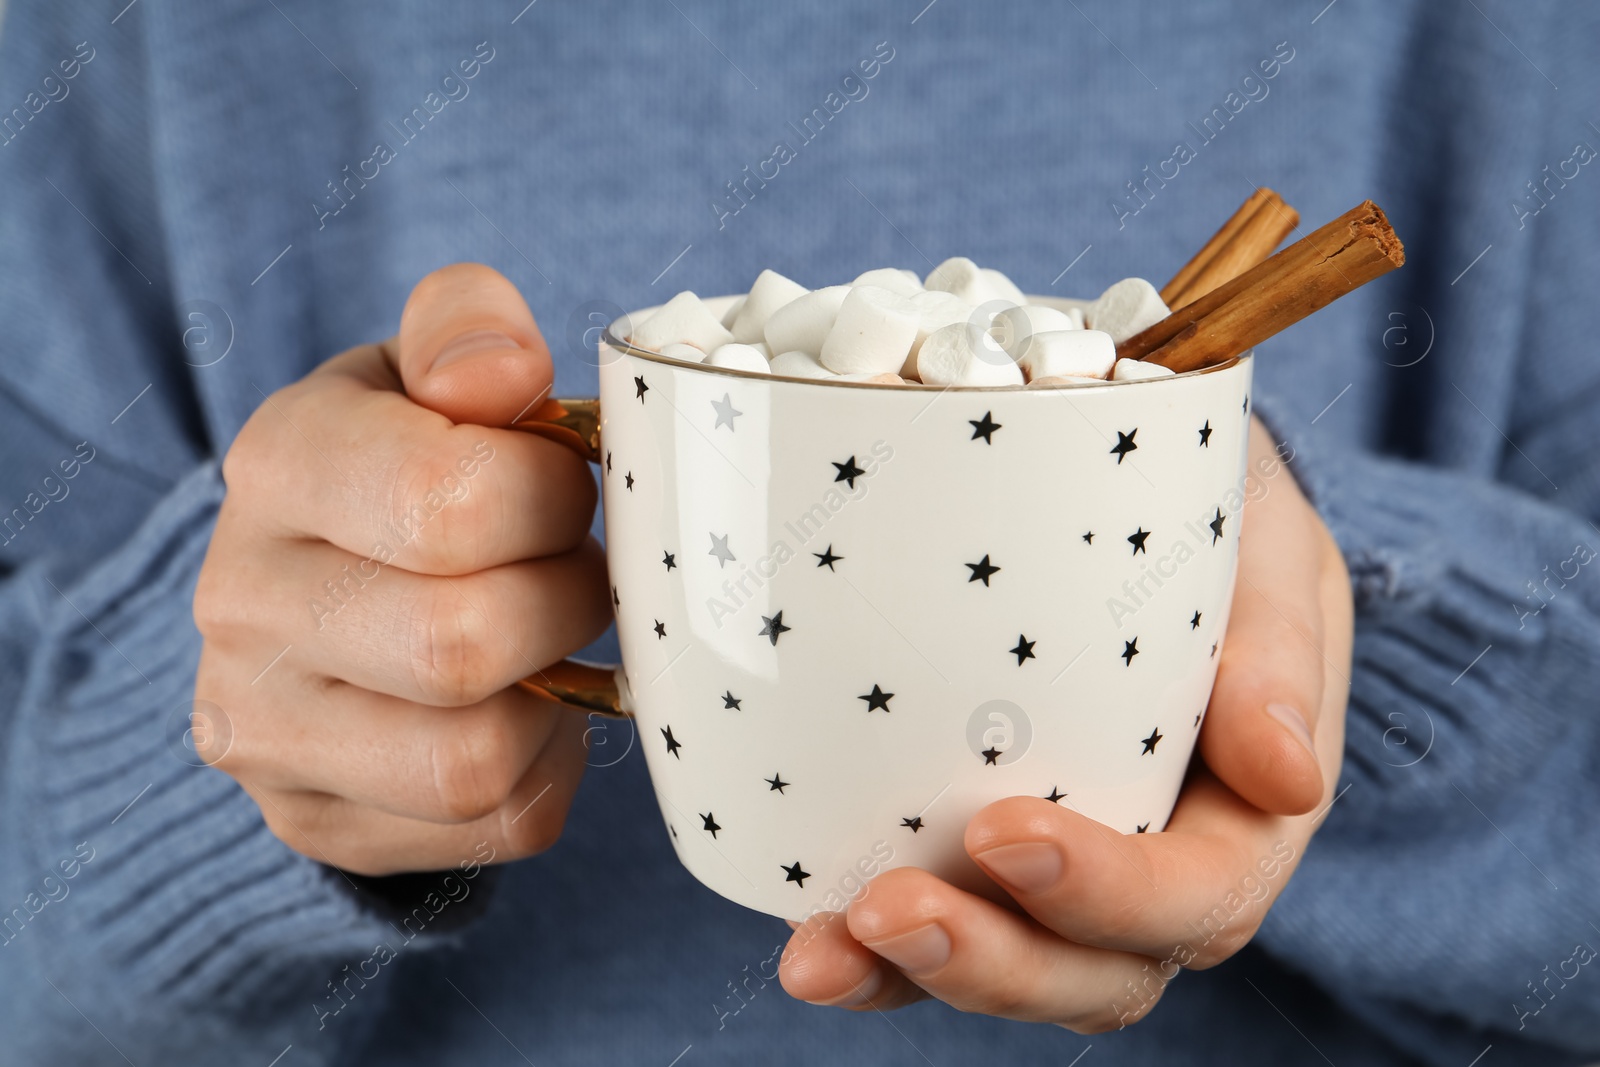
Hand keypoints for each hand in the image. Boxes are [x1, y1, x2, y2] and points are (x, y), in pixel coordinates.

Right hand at [193, 264, 609, 874]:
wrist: (318, 584)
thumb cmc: (406, 461)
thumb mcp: (424, 366)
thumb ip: (467, 329)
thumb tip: (502, 374)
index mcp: (278, 465)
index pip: (450, 501)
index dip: (553, 496)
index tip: (561, 484)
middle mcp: (243, 608)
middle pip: (463, 643)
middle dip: (564, 600)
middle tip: (573, 565)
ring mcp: (267, 733)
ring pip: (475, 760)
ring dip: (557, 693)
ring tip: (548, 634)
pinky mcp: (318, 820)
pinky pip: (500, 822)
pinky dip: (550, 765)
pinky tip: (525, 704)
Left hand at [779, 418, 1352, 1031]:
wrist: (1150, 503)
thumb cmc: (1224, 530)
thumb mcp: (1272, 557)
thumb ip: (1280, 651)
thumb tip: (1288, 779)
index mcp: (1242, 818)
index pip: (1195, 896)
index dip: (1109, 893)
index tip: (1003, 830)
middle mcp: (1156, 873)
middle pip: (1095, 973)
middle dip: (994, 962)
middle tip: (891, 909)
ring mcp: (1064, 881)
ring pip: (1010, 972)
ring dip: (915, 975)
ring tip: (826, 949)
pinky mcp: (983, 867)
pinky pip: (935, 933)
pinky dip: (870, 957)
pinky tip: (807, 943)